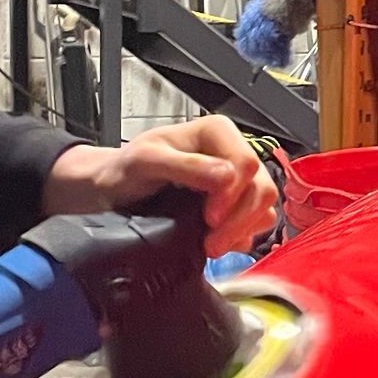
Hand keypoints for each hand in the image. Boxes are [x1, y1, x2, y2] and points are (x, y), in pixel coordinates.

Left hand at [43, 116, 276, 255]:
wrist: (114, 193)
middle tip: (212, 243)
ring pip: (262, 208)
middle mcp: (231, 153)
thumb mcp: (146, 161)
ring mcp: (236, 182)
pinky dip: (240, 238)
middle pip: (261, 188)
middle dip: (239, 220)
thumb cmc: (126, 171)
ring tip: (212, 245)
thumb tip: (225, 176)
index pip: (246, 163)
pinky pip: (255, 224)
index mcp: (217, 132)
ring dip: (240, 231)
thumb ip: (185, 165)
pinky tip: (218, 244)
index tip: (208, 216)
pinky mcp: (234, 206)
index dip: (232, 194)